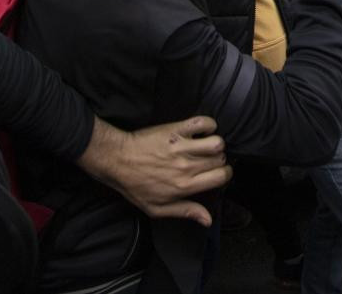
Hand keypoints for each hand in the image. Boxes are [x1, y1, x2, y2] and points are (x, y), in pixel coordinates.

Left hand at [77, 116, 230, 227]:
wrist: (116, 160)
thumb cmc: (136, 186)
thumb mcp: (157, 208)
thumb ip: (185, 212)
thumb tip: (209, 220)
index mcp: (184, 186)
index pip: (222, 177)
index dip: (225, 174)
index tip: (218, 173)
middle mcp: (186, 166)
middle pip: (220, 159)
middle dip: (218, 160)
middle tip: (208, 161)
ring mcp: (182, 147)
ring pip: (217, 142)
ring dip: (215, 143)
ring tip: (206, 146)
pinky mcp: (175, 130)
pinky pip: (203, 122)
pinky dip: (207, 124)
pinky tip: (201, 131)